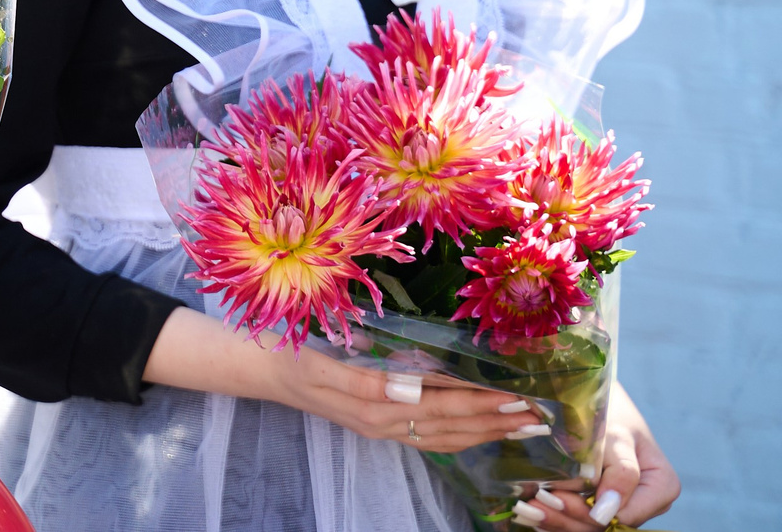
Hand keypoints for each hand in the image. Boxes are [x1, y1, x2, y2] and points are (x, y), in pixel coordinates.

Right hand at [252, 344, 539, 452]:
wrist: (257, 368)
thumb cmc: (286, 355)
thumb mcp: (319, 362)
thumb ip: (364, 379)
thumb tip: (412, 387)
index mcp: (372, 406)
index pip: (440, 406)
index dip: (480, 403)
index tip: (517, 395)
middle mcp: (381, 423)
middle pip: (449, 427)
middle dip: (495, 421)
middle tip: (538, 414)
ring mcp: (378, 428)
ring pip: (443, 437)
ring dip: (485, 432)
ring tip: (521, 425)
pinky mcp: (375, 424)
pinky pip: (427, 439)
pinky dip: (459, 437)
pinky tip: (477, 432)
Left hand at [512, 385, 676, 527]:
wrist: (593, 397)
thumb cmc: (608, 410)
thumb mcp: (616, 436)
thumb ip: (620, 474)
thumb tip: (606, 514)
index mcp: (660, 487)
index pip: (627, 515)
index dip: (592, 513)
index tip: (558, 497)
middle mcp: (644, 502)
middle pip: (607, 525)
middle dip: (569, 518)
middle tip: (534, 504)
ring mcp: (621, 505)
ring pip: (590, 526)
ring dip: (557, 521)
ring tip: (527, 508)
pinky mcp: (598, 504)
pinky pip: (578, 520)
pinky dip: (554, 518)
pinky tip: (531, 511)